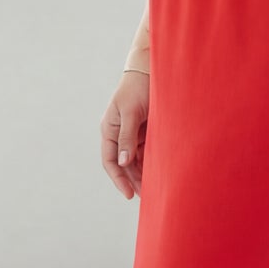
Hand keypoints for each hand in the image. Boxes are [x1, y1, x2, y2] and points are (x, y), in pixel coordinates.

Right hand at [103, 70, 148, 199]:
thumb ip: (126, 137)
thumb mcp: (130, 112)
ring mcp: (132, 134)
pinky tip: (159, 173)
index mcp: (109, 130)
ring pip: (135, 160)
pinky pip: (146, 152)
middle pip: (123, 164)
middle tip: (145, 197)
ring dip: (143, 174)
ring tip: (154, 189)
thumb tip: (123, 162)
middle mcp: (118, 134)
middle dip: (133, 180)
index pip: (109, 160)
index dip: (118, 179)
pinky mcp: (144, 131)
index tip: (128, 194)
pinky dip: (151, 163)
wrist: (152, 70)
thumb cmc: (137, 88)